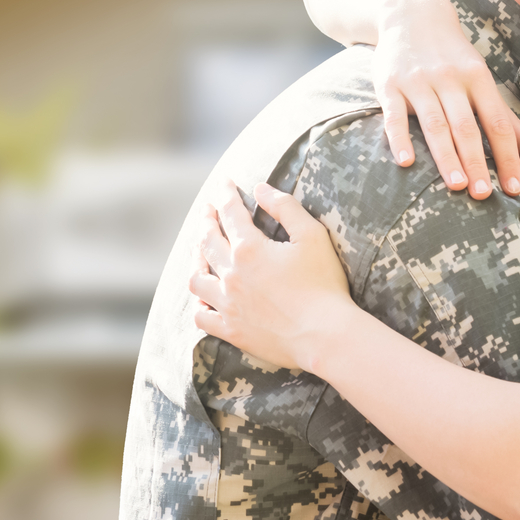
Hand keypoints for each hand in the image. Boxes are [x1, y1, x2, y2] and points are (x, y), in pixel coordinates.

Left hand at [190, 181, 354, 371]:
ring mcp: (228, 305)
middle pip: (208, 242)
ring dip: (196, 260)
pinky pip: (202, 316)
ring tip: (199, 251)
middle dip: (207, 221)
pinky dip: (199, 304)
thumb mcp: (312, 235)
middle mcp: (231, 275)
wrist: (324, 335)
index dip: (226, 195)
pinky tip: (203, 297)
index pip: (231, 214)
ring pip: (197, 278)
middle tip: (207, 211)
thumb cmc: (324, 284)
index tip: (225, 184)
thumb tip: (260, 189)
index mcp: (250, 249)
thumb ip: (285, 208)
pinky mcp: (232, 330)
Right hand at [372, 0, 519, 199]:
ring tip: (456, 185)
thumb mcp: (483, 80)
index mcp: (478, 79)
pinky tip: (406, 163)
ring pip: (434, 123)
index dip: (508, 156)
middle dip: (477, 161)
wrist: (411, 13)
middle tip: (484, 195)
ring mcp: (418, 81)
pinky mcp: (389, 84)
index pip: (498, 122)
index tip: (514, 189)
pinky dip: (400, 138)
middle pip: (466, 126)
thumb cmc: (453, 56)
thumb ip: (508, 121)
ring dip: (446, 155)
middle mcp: (450, 79)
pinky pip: (394, 115)